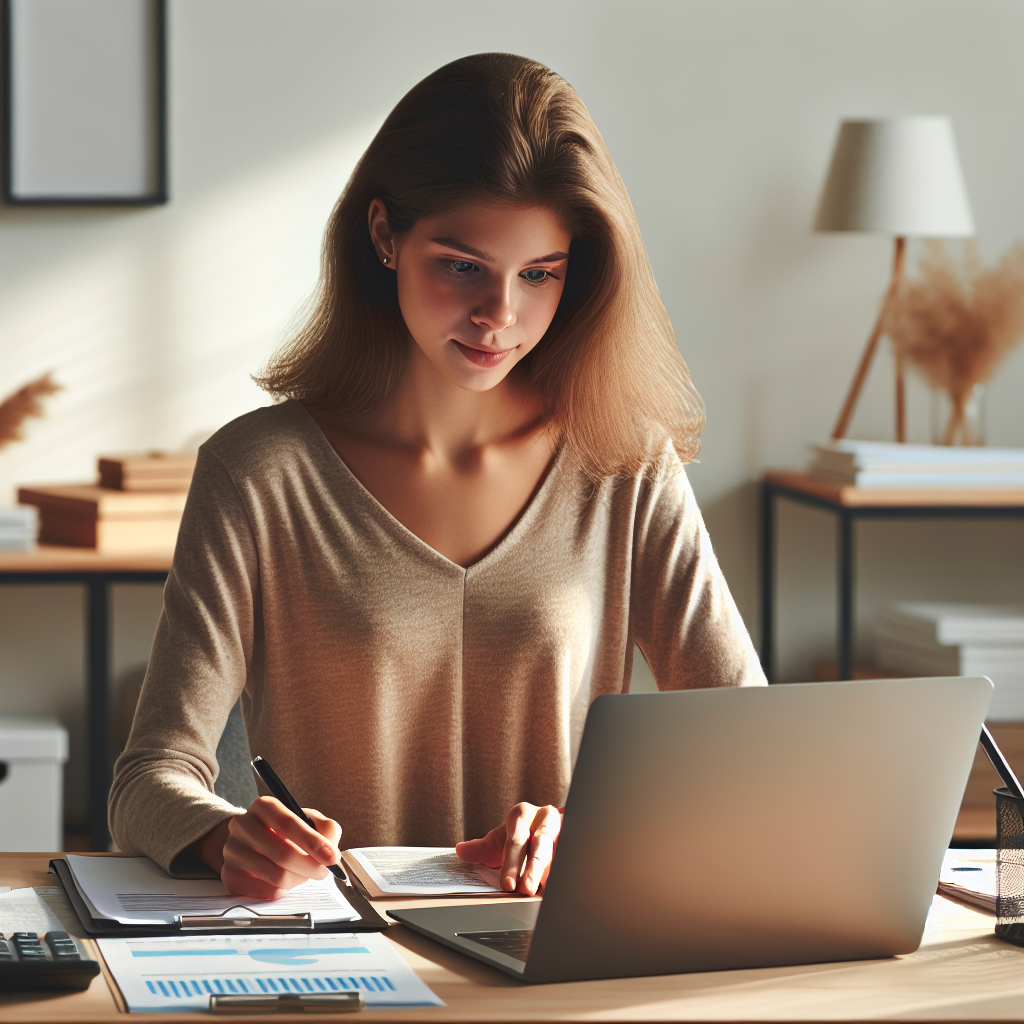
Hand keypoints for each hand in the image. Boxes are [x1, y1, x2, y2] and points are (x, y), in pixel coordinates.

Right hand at [194, 796, 341, 899]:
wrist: (253, 843)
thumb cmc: (287, 832)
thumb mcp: (309, 821)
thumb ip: (327, 829)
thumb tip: (331, 849)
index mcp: (263, 806)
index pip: (288, 823)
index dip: (313, 842)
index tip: (332, 857)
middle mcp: (242, 825)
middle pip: (282, 853)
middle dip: (310, 866)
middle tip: (323, 872)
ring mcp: (232, 851)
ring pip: (275, 876)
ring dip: (298, 880)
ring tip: (304, 874)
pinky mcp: (229, 875)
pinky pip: (264, 892)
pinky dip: (282, 891)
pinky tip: (285, 882)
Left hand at [455, 802, 561, 894]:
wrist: (547, 822)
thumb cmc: (520, 832)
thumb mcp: (500, 837)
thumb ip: (481, 847)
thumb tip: (460, 851)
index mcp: (523, 814)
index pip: (517, 839)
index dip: (512, 863)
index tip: (508, 885)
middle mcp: (545, 818)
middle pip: (541, 845)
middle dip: (534, 869)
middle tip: (526, 890)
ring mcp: (563, 829)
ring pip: (560, 852)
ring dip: (552, 873)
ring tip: (544, 892)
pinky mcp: (574, 841)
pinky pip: (570, 858)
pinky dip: (564, 874)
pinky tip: (559, 890)